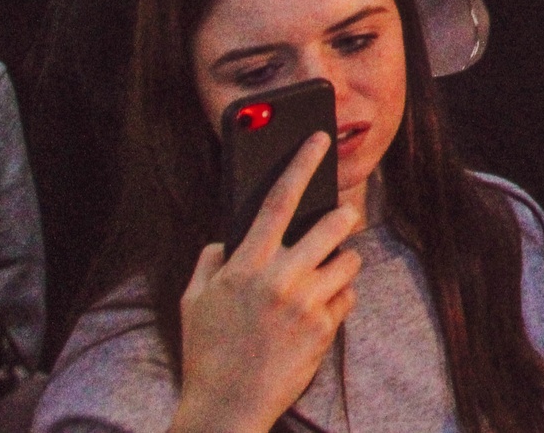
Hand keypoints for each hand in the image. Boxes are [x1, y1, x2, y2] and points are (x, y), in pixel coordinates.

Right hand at [171, 135, 363, 432]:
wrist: (227, 408)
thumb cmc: (207, 351)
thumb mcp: (194, 301)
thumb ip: (211, 261)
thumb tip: (228, 237)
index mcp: (245, 266)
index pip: (278, 200)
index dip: (301, 164)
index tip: (318, 137)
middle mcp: (280, 279)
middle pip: (334, 224)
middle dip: (343, 217)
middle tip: (340, 219)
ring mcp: (307, 304)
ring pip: (349, 261)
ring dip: (339, 265)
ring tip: (317, 280)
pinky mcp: (326, 328)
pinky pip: (347, 297)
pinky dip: (337, 300)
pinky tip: (314, 314)